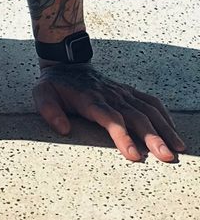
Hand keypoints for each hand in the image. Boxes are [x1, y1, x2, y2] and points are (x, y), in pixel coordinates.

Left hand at [34, 63, 185, 161]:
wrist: (66, 62)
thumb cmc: (55, 85)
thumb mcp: (41, 94)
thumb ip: (48, 110)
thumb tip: (63, 129)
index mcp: (90, 99)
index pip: (110, 119)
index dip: (122, 136)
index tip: (134, 155)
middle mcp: (110, 96)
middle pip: (135, 117)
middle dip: (152, 138)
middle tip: (166, 157)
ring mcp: (122, 93)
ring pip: (147, 110)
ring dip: (164, 129)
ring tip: (177, 149)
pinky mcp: (129, 92)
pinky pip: (150, 101)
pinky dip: (164, 115)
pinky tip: (173, 130)